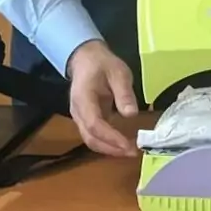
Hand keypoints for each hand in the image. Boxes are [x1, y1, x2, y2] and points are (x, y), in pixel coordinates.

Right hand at [65, 40, 140, 157]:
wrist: (85, 58)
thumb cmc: (103, 64)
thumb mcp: (118, 72)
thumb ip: (124, 93)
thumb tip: (131, 114)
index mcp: (84, 98)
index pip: (95, 124)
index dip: (111, 138)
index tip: (128, 145)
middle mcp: (78, 112)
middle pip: (90, 138)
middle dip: (111, 149)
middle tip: (132, 152)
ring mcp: (79, 117)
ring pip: (90, 140)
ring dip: (109, 149)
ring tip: (129, 151)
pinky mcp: (85, 119)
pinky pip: (93, 136)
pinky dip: (107, 143)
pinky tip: (122, 144)